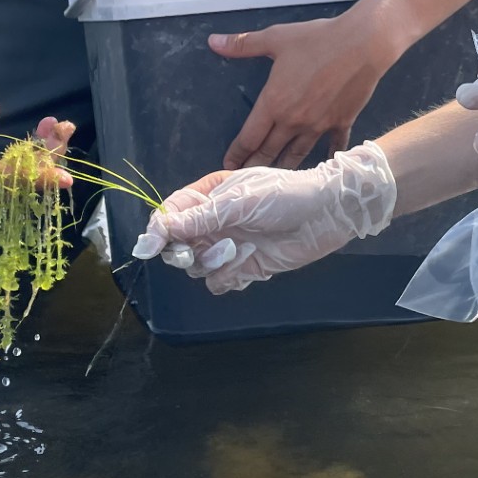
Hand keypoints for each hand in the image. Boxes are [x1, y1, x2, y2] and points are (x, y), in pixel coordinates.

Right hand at [0, 72, 71, 202]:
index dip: (31, 179)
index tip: (62, 177)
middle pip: (9, 186)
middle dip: (42, 165)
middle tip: (62, 131)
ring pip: (9, 186)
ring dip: (38, 163)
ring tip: (54, 128)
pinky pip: (4, 180)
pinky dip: (26, 163)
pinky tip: (40, 138)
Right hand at [133, 141, 397, 293]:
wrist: (327, 213)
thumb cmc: (286, 195)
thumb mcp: (240, 201)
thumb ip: (200, 218)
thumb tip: (161, 230)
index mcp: (209, 195)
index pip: (171, 213)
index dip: (158, 230)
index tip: (150, 246)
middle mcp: (214, 222)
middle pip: (178, 245)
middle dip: (182, 251)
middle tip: (193, 253)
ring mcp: (228, 245)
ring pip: (197, 267)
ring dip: (212, 262)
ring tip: (237, 250)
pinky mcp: (244, 267)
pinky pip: (218, 282)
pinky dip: (228, 277)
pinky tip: (248, 262)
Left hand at [211, 13, 396, 168]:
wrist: (362, 44)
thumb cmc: (318, 40)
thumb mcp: (276, 38)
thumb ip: (243, 44)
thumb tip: (213, 41)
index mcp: (274, 103)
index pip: (249, 137)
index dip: (237, 153)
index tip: (229, 165)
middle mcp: (294, 121)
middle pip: (269, 152)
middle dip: (254, 166)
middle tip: (245, 179)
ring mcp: (319, 126)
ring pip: (297, 155)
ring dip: (284, 168)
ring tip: (275, 180)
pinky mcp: (341, 123)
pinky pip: (333, 146)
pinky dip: (328, 157)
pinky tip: (325, 165)